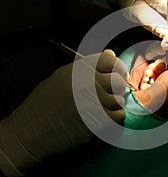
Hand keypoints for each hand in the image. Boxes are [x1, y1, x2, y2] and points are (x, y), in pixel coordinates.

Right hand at [0, 50, 127, 175]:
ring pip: (119, 100)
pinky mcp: (94, 122)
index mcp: (77, 71)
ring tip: (106, 105)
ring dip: (116, 102)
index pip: (109, 61)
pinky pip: (118, 115)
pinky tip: (107, 115)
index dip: (117, 66)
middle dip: (119, 85)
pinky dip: (116, 116)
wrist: (30, 130)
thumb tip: (110, 54)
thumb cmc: (45, 103)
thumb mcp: (62, 77)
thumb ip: (88, 67)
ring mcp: (91, 103)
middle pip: (117, 81)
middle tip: (114, 90)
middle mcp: (86, 84)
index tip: (119, 72)